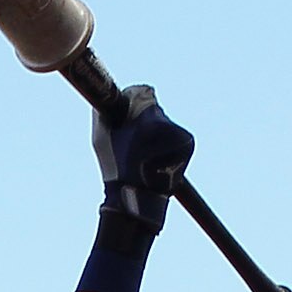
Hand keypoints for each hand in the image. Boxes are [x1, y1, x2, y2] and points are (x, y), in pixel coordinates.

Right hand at [94, 86, 194, 235]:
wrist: (138, 199)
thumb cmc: (115, 168)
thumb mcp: (101, 136)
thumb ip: (108, 108)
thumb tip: (115, 91)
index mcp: (148, 121)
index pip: (143, 92)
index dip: (132, 101)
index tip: (126, 115)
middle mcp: (169, 125)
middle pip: (154, 108)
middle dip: (143, 118)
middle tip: (132, 140)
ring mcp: (181, 135)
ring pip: (164, 120)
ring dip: (155, 130)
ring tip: (143, 152)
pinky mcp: (189, 143)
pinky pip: (174, 132)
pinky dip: (166, 140)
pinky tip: (155, 156)